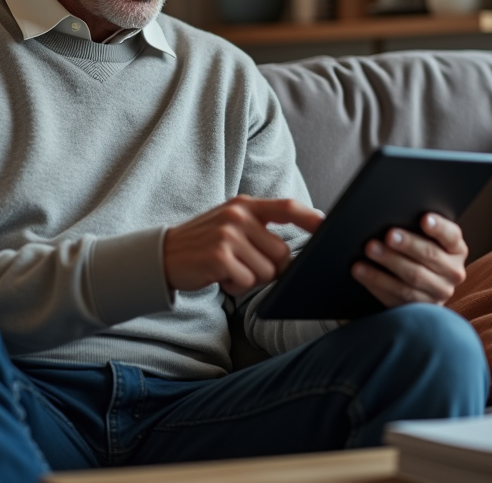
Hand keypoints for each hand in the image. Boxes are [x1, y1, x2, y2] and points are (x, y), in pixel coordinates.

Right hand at [163, 195, 323, 296]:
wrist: (162, 255)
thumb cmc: (204, 244)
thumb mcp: (230, 225)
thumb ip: (260, 230)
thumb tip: (294, 255)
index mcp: (244, 205)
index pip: (286, 208)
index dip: (310, 217)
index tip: (329, 227)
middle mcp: (238, 215)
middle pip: (282, 254)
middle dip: (268, 268)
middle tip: (242, 265)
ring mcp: (228, 235)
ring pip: (267, 272)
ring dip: (250, 279)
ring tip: (227, 269)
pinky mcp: (219, 256)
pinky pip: (247, 282)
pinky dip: (235, 286)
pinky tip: (218, 276)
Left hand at [350, 213, 467, 307]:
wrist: (421, 286)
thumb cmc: (418, 251)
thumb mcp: (425, 238)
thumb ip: (415, 227)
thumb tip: (391, 212)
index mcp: (456, 249)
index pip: (451, 236)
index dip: (438, 227)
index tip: (424, 219)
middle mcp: (453, 272)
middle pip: (429, 256)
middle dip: (407, 245)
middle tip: (387, 235)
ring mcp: (439, 292)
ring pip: (412, 279)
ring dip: (388, 263)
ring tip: (369, 250)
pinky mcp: (420, 309)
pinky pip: (398, 297)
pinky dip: (377, 283)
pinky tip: (362, 272)